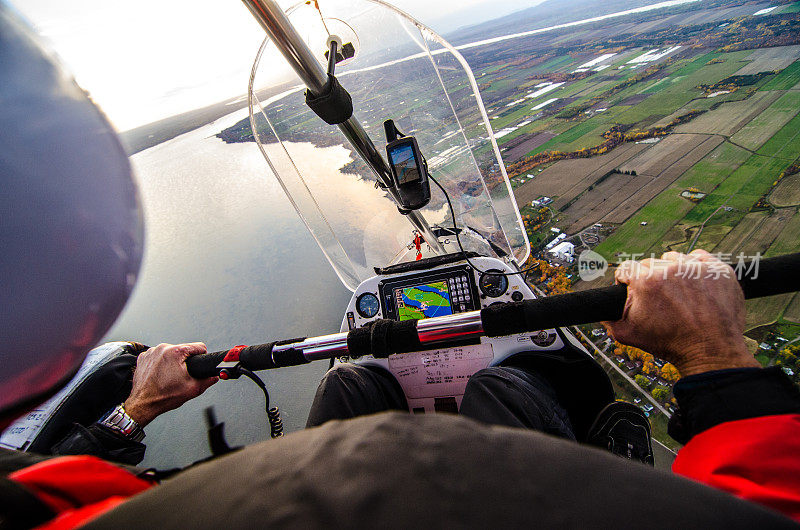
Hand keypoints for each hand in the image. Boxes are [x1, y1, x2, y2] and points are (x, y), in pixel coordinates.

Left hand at [124, 342, 217, 426]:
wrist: (143, 404)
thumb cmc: (163, 396)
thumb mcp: (193, 389)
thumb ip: (208, 380)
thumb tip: (214, 376)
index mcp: (175, 352)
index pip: (198, 346)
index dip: (202, 356)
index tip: (198, 364)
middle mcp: (162, 349)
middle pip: (183, 350)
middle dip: (185, 361)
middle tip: (181, 375)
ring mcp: (151, 352)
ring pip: (170, 353)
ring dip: (172, 362)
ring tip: (169, 376)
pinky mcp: (143, 357)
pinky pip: (158, 356)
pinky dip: (160, 364)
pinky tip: (160, 375)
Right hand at [602, 249, 758, 376]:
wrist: (710, 351)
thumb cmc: (671, 344)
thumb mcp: (628, 335)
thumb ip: (608, 319)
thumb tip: (600, 310)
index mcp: (646, 282)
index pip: (626, 268)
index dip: (625, 280)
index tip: (632, 288)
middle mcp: (670, 270)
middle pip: (649, 263)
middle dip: (649, 278)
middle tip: (658, 298)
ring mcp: (696, 268)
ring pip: (673, 258)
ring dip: (671, 270)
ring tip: (677, 291)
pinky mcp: (717, 269)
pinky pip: (699, 256)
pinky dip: (695, 266)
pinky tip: (693, 283)